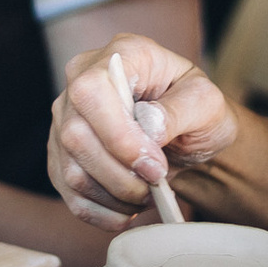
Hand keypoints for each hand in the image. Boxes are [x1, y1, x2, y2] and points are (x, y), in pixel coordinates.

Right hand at [46, 35, 237, 230]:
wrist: (188, 137)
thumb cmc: (197, 111)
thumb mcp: (206, 103)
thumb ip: (179, 111)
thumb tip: (147, 127)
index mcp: (121, 55)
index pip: (92, 91)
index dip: (118, 135)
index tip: (154, 164)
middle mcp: (81, 80)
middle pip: (75, 135)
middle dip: (119, 173)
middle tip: (156, 181)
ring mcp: (65, 118)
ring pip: (70, 169)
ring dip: (113, 195)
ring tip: (147, 193)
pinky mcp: (61, 154)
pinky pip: (67, 192)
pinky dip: (101, 212)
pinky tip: (127, 210)